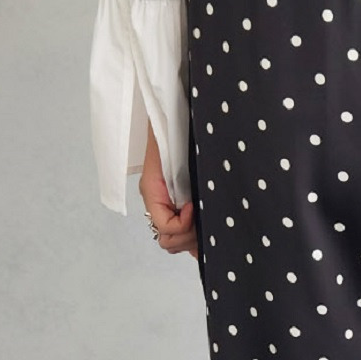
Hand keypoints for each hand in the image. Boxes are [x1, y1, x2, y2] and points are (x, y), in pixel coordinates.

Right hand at [140, 120, 197, 258]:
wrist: (174, 117)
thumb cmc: (174, 132)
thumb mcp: (174, 156)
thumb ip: (181, 184)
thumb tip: (191, 209)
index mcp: (152, 191)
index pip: (165, 227)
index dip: (183, 224)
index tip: (194, 206)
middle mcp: (157, 203)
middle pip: (168, 241)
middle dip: (188, 236)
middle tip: (204, 221)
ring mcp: (167, 207)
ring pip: (174, 242)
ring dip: (191, 239)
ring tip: (207, 225)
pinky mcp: (178, 207)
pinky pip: (182, 235)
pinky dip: (193, 240)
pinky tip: (207, 234)